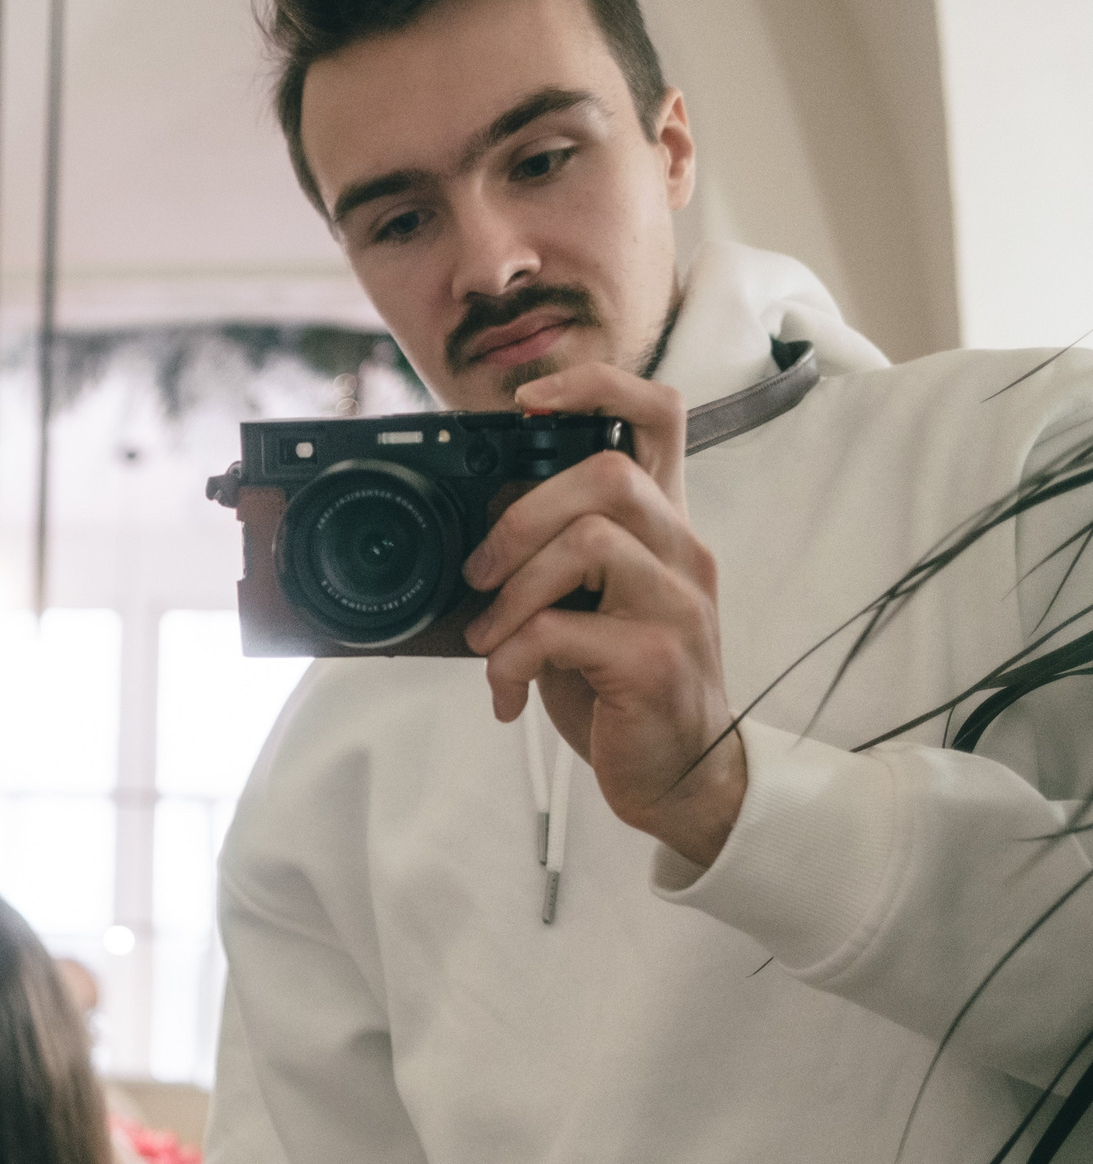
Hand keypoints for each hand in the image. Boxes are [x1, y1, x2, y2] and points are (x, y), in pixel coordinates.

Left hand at [462, 364, 747, 867]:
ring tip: (489, 642)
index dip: (596, 387)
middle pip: (606, 474)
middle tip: (479, 576)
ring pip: (586, 543)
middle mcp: (684, 552)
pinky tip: (508, 691)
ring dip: (512, 593)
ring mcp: (677, 604)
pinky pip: (562, 630)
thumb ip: (556, 553)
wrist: (676, 777)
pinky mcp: (656, 659)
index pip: (659, 416)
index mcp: (663, 528)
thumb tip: (485, 515)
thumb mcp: (588, 605)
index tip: (528, 404)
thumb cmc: (620, 685)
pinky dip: (513, 658)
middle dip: (519, 518)